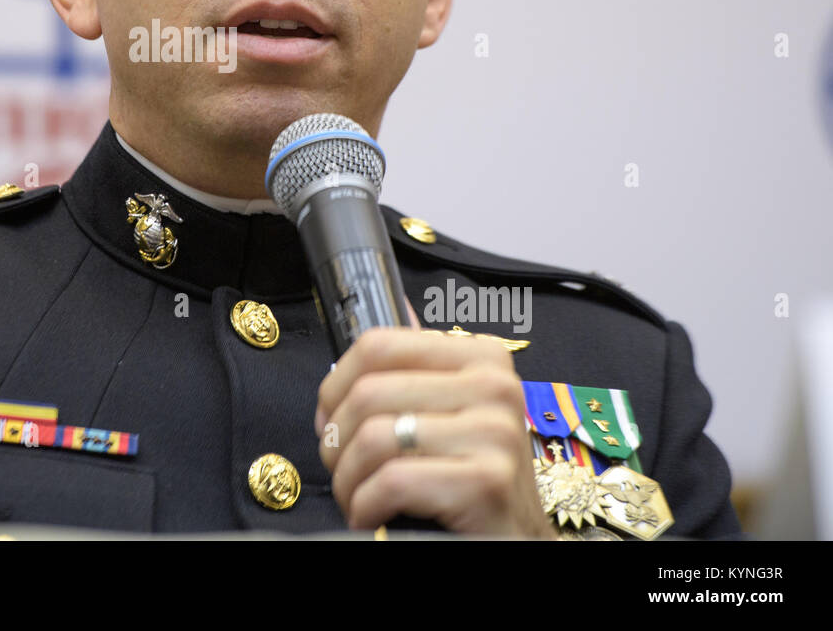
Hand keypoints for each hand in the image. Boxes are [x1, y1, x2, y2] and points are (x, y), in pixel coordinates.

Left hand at [316, 326, 559, 538]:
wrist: (517, 542)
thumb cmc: (472, 479)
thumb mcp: (453, 412)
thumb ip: (421, 365)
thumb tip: (400, 303)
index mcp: (482, 357)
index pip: (378, 344)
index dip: (335, 385)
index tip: (330, 420)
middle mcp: (494, 386)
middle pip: (368, 393)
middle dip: (336, 439)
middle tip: (341, 470)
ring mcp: (494, 433)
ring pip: (374, 437)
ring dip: (348, 478)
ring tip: (355, 496)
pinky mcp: (485, 482)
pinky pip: (391, 481)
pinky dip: (365, 505)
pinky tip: (371, 516)